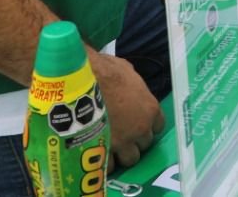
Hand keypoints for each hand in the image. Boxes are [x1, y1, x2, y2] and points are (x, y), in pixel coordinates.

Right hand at [89, 51, 163, 167]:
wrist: (80, 86)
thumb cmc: (104, 72)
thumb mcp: (125, 71)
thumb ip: (132, 85)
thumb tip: (129, 85)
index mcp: (149, 109)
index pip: (157, 126)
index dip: (147, 126)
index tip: (138, 124)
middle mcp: (140, 129)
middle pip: (145, 144)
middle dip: (135, 141)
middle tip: (122, 135)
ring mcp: (123, 143)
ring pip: (130, 159)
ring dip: (122, 154)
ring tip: (110, 146)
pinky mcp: (104, 152)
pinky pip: (110, 165)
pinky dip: (105, 162)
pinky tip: (97, 153)